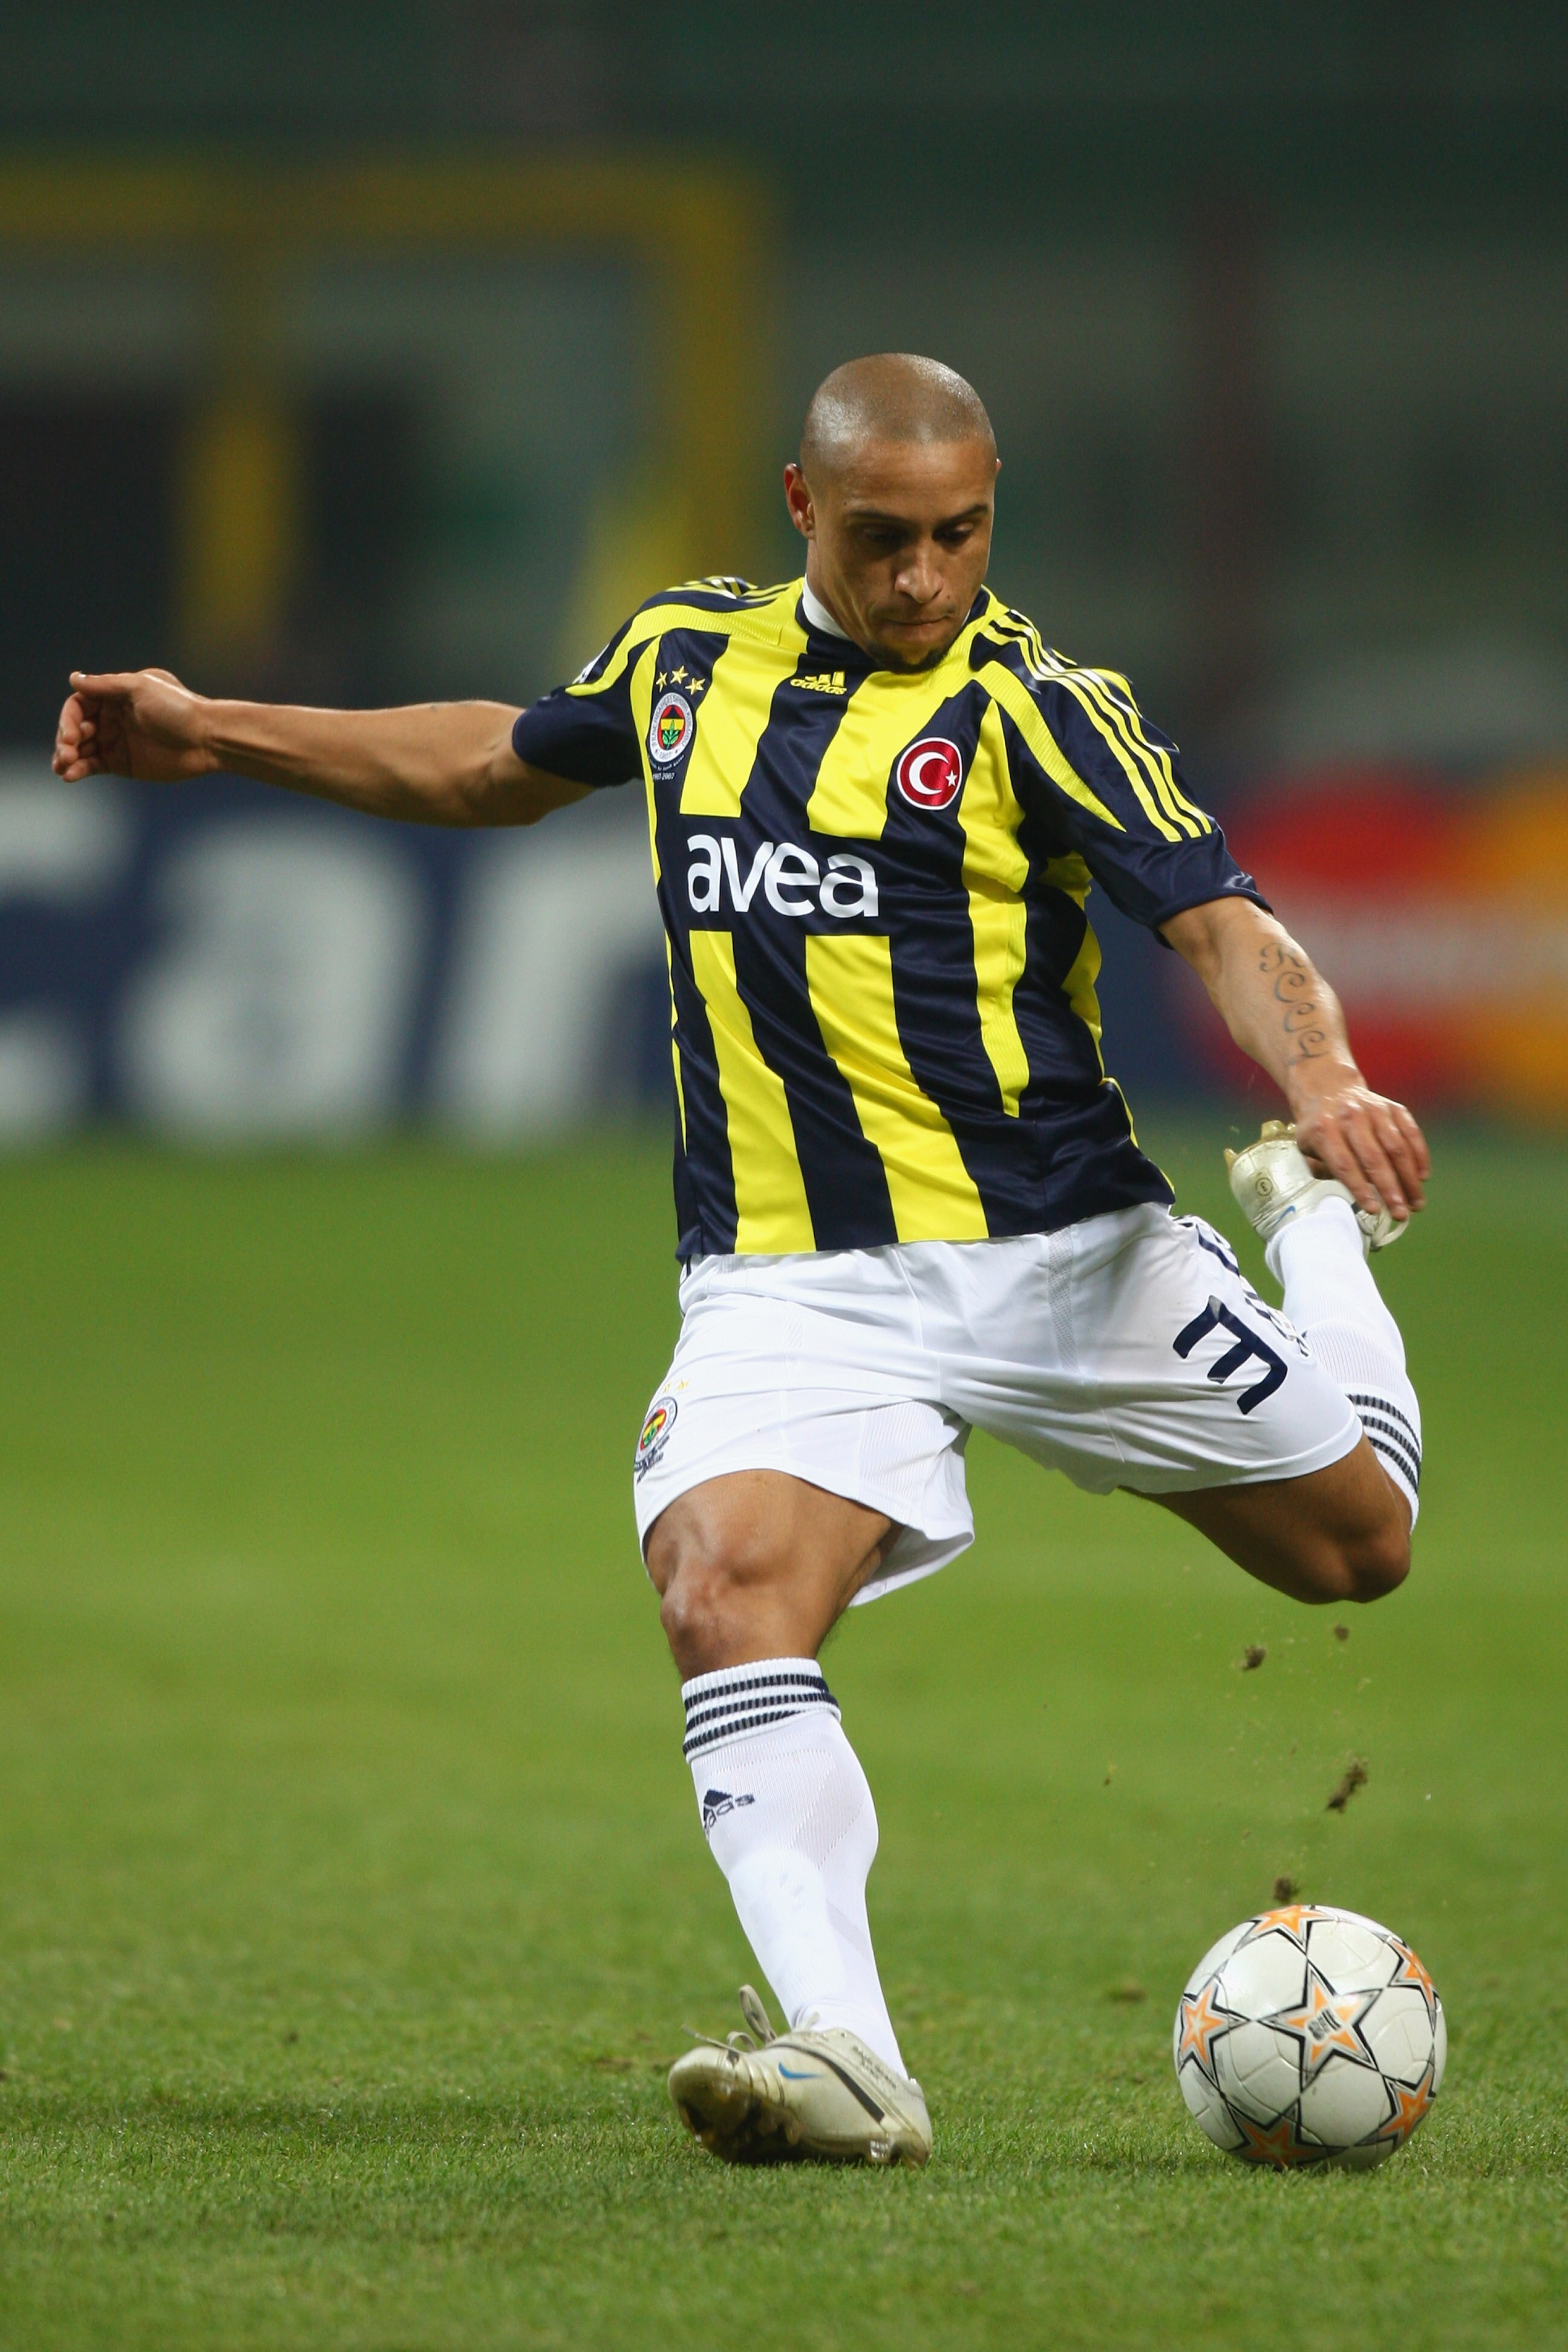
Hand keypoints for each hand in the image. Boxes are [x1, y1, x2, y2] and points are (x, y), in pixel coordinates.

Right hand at [53, 669, 219, 784]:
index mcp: (115, 695)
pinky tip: (71, 776)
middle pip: (76, 728)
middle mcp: (112, 717)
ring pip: (82, 749)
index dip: (69, 719)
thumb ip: (106, 686)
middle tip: (66, 753)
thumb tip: (74, 679)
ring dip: (67, 757)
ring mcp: (116, 741)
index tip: (72, 735)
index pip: (79, 705)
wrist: (208, 739)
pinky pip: (94, 766)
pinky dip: (80, 770)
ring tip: (62, 768)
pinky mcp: (123, 763)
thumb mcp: (141, 689)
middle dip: (67, 741)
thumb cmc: (178, 708)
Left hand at [1288, 1065, 1428, 1225]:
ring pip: (1397, 1147)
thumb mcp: (1307, 1149)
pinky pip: (1411, 1132)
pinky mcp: (1393, 1108)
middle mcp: (1351, 1117)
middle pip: (1374, 1158)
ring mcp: (1374, 1110)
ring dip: (1409, 1178)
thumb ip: (1324, 1171)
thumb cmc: (1319, 1129)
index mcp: (1324, 1130)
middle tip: (1401, 1213)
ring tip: (1416, 1203)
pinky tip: (1422, 1177)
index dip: (1360, 1189)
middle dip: (1390, 1189)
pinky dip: (1419, 1155)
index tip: (1374, 1210)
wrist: (1329, 1089)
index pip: (1344, 1165)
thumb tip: (1350, 1193)